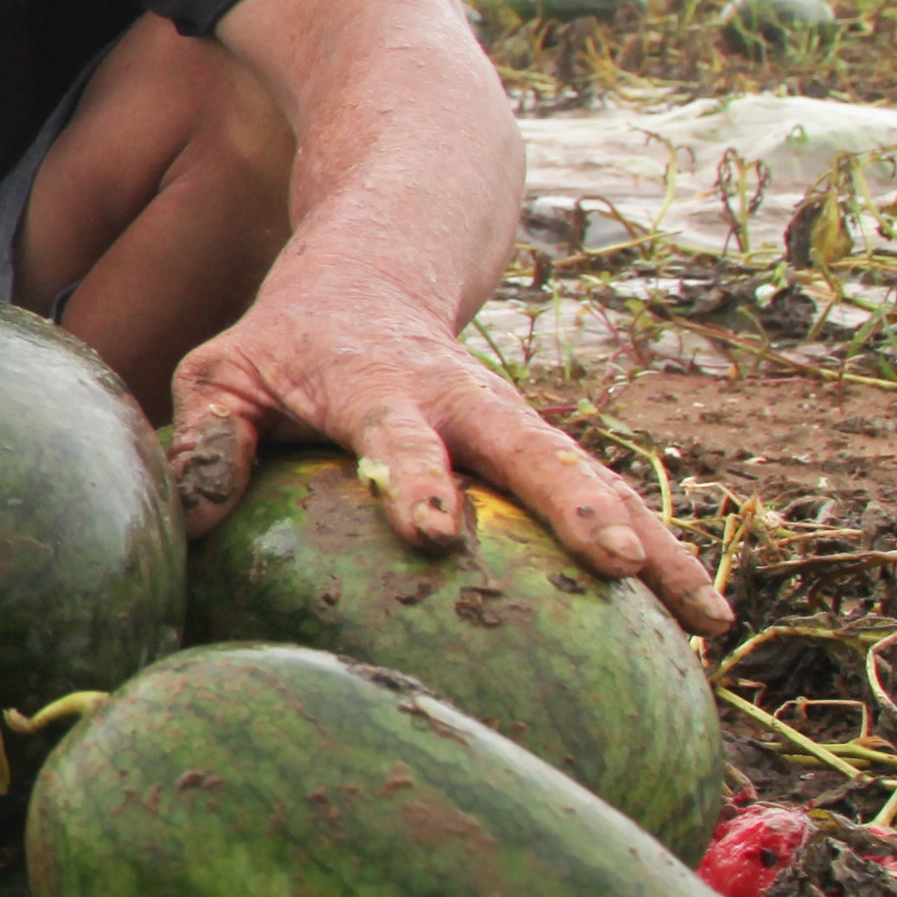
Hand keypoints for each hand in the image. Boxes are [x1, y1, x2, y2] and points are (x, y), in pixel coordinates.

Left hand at [161, 255, 726, 635]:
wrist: (372, 271)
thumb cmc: (281, 345)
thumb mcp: (221, 373)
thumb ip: (204, 439)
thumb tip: (192, 516)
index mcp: (376, 385)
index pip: (397, 433)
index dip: (415, 479)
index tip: (431, 534)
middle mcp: (465, 402)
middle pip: (532, 450)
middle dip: (576, 506)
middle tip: (618, 565)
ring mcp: (518, 425)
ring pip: (595, 479)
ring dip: (652, 544)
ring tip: (704, 619)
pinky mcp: (549, 452)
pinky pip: (614, 504)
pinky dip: (663, 557)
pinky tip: (704, 625)